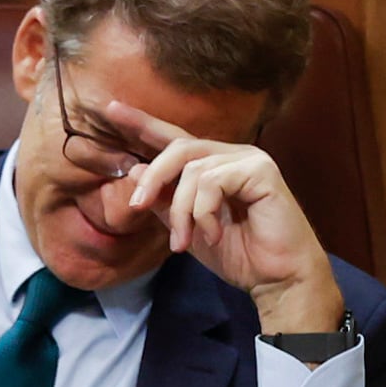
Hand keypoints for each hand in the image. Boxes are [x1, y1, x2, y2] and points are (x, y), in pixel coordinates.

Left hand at [109, 101, 343, 334]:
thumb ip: (162, 200)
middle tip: (137, 206)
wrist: (276, 279)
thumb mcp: (186, 228)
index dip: (142, 123)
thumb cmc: (237, 254)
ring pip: (191, 170)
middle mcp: (232, 155)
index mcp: (213, 165)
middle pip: (177, 148)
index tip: (109, 108)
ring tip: (183, 241)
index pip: (173, 139)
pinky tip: (214, 234)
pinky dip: (204, 212)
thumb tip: (132, 169)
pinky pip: (212, 182)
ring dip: (180, 211)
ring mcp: (249, 160)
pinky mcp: (262, 171)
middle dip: (152, 178)